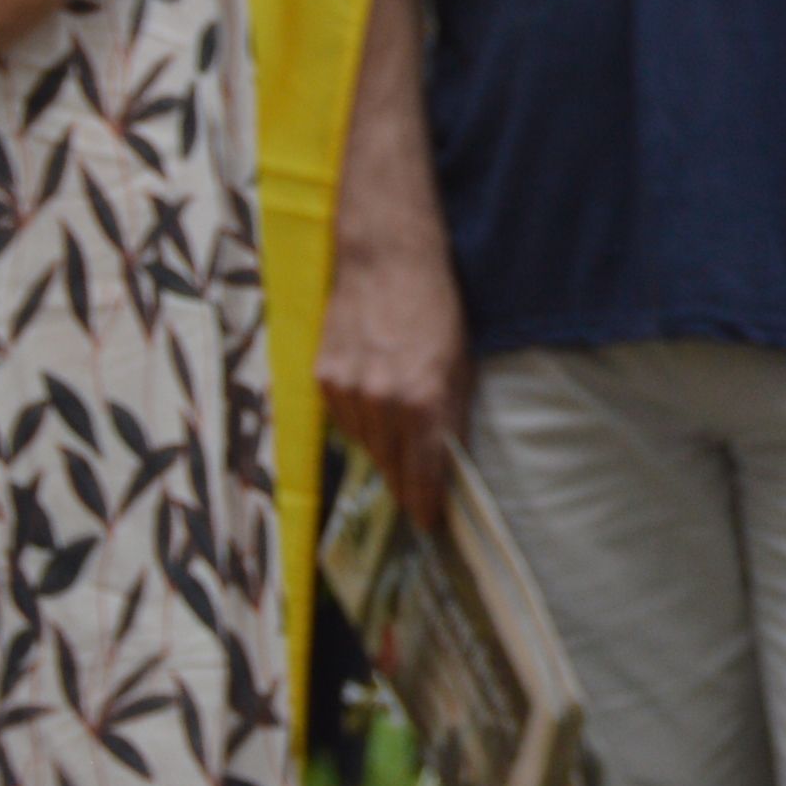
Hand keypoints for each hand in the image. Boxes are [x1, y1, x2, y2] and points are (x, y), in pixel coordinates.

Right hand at [319, 218, 474, 529]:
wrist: (387, 261)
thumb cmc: (437, 309)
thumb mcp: (462, 363)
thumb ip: (453, 415)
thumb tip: (448, 464)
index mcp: (425, 399)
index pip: (423, 472)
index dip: (425, 503)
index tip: (428, 523)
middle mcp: (384, 401)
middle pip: (391, 465)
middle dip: (405, 480)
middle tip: (416, 492)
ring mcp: (348, 390)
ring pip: (364, 445)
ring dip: (382, 449)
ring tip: (397, 435)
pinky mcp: (324, 377)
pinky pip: (343, 421)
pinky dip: (359, 422)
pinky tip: (373, 404)